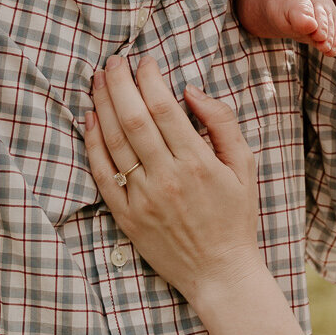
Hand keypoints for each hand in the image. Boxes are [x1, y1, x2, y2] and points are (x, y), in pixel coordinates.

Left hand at [85, 56, 262, 306]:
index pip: (163, 108)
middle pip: (133, 118)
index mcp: (197, 163)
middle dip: (119, 83)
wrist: (219, 272)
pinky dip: (93, 144)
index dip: (149, 79)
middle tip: (113, 62)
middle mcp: (166, 178)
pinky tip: (90, 120)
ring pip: (114, 141)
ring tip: (96, 81)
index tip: (143, 62)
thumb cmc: (235, 217)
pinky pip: (102, 173)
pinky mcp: (126, 216)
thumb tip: (191, 91)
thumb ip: (222, 124)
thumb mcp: (245, 167)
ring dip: (102, 105)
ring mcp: (143, 198)